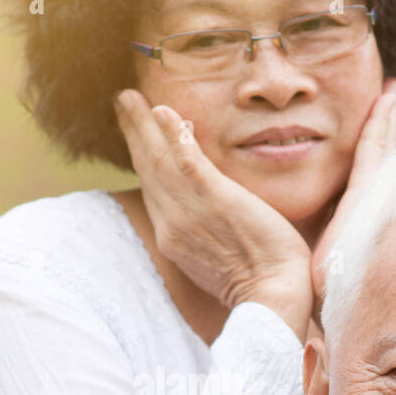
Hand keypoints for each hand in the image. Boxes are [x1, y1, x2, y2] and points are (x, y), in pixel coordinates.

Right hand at [113, 89, 313, 334]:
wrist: (272, 297)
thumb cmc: (258, 284)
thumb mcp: (218, 258)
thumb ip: (206, 233)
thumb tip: (211, 217)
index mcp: (174, 236)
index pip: (153, 188)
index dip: (142, 156)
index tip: (137, 130)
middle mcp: (173, 223)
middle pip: (148, 169)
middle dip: (134, 132)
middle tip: (123, 100)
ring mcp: (192, 212)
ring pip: (159, 160)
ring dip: (143, 125)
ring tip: (130, 97)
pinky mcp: (217, 200)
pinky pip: (188, 162)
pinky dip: (173, 136)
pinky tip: (162, 110)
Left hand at [310, 77, 395, 317]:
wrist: (302, 300)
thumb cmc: (291, 280)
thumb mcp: (290, 242)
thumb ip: (287, 225)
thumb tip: (267, 216)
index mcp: (341, 213)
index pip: (352, 172)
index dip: (359, 145)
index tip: (362, 118)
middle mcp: (357, 204)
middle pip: (370, 156)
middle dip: (379, 125)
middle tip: (385, 90)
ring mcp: (365, 200)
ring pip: (375, 149)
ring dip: (383, 118)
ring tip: (390, 86)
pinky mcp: (363, 197)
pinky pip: (371, 153)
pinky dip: (380, 126)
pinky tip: (385, 98)